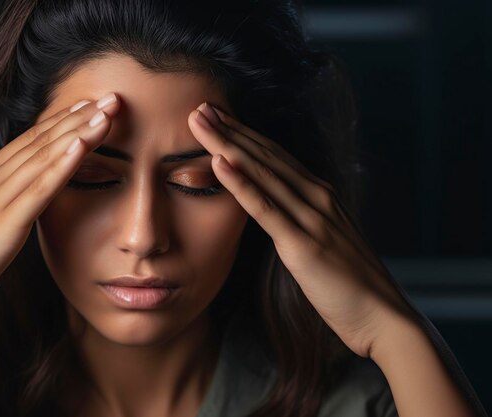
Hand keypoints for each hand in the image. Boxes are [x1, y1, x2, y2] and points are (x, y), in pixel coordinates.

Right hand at [0, 94, 119, 338]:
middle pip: (41, 141)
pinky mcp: (4, 224)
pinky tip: (83, 145)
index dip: (60, 121)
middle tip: (111, 98)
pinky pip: (39, 189)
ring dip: (79, 133)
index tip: (87, 104)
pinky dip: (63, 165)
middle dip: (79, 118)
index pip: (27, 140)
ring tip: (107, 112)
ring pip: (44, 158)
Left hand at [188, 102, 416, 357]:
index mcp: (319, 194)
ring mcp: (311, 217)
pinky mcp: (303, 244)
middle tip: (199, 105)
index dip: (245, 133)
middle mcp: (316, 196)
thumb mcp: (323, 238)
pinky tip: (219, 163)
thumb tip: (277, 207)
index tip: (218, 116)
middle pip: (265, 155)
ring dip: (227, 144)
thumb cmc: (350, 282)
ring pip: (262, 173)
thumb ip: (302, 218)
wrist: (382, 314)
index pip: (275, 156)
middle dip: (230, 129)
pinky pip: (266, 209)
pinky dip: (241, 184)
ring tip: (200, 121)